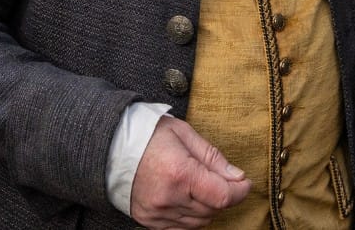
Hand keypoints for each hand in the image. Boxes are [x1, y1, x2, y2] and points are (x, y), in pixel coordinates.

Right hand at [130, 115, 250, 228]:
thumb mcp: (183, 134)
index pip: (222, 196)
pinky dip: (190, 217)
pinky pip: (181, 228)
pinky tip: (186, 200)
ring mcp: (157, 213)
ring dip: (206, 207)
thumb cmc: (148, 135)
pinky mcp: (149, 221)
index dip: (240, 191)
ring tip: (199, 187)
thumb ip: (212, 157)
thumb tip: (237, 176)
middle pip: (213, 210)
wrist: (109, 148)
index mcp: (180, 173)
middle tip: (218, 179)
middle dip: (222, 196)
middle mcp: (168, 198)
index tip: (244, 184)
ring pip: (199, 222)